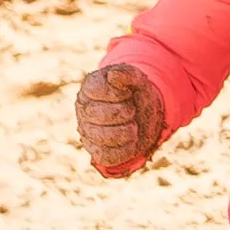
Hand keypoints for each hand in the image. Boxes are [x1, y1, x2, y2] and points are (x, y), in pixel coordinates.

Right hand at [77, 63, 167, 178]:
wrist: (145, 114)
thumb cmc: (136, 94)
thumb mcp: (137, 79)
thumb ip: (128, 73)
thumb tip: (114, 75)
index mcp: (90, 88)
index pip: (98, 90)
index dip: (119, 93)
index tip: (126, 93)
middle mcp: (83, 110)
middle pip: (101, 115)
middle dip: (125, 112)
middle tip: (130, 109)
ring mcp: (87, 132)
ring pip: (105, 138)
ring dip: (127, 132)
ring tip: (131, 125)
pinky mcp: (96, 151)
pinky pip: (108, 156)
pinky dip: (126, 149)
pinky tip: (130, 139)